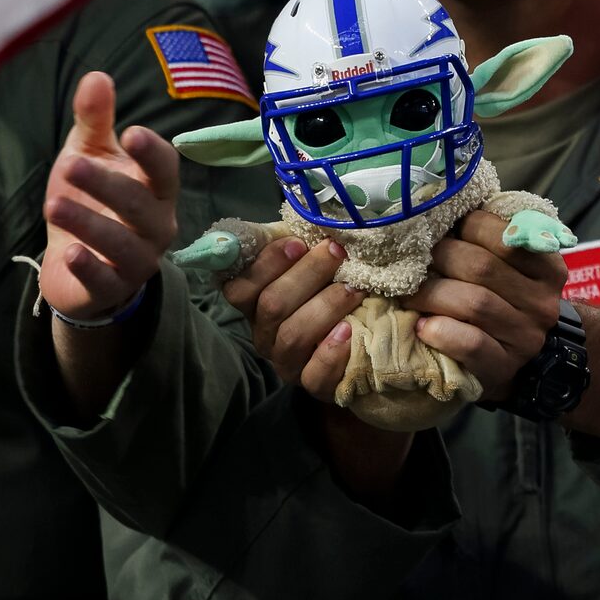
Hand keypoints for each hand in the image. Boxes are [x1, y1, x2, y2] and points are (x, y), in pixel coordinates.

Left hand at [40, 72, 182, 321]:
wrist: (79, 267)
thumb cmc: (92, 201)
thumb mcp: (88, 157)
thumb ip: (95, 121)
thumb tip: (96, 75)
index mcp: (155, 189)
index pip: (164, 170)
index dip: (152, 153)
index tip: (133, 133)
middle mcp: (156, 225)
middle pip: (141, 206)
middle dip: (108, 186)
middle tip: (71, 166)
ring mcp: (137, 261)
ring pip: (122, 244)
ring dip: (90, 224)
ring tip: (53, 205)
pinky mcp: (112, 288)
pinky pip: (106, 280)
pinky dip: (90, 268)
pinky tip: (70, 253)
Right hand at [224, 235, 359, 400]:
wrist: (359, 347)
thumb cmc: (328, 293)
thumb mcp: (309, 268)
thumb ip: (298, 248)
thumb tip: (306, 214)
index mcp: (254, 303)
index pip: (240, 286)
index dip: (266, 264)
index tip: (298, 242)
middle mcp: (263, 334)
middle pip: (272, 306)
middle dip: (306, 275)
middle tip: (338, 253)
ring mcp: (286, 362)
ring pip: (292, 335)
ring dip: (325, 306)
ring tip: (355, 288)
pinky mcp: (312, 385)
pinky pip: (314, 375)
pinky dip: (330, 352)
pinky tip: (349, 332)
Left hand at [400, 209, 568, 401]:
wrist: (529, 363)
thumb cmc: (507, 303)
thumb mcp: (513, 269)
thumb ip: (492, 240)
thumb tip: (442, 207)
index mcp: (548, 268)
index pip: (502, 235)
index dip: (466, 228)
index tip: (446, 232)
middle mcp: (543, 302)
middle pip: (481, 267)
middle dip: (439, 259)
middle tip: (415, 262)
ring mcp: (526, 337)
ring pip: (473, 303)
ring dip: (430, 294)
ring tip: (408, 294)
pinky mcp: (504, 367)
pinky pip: (471, 344)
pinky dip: (441, 332)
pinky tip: (422, 327)